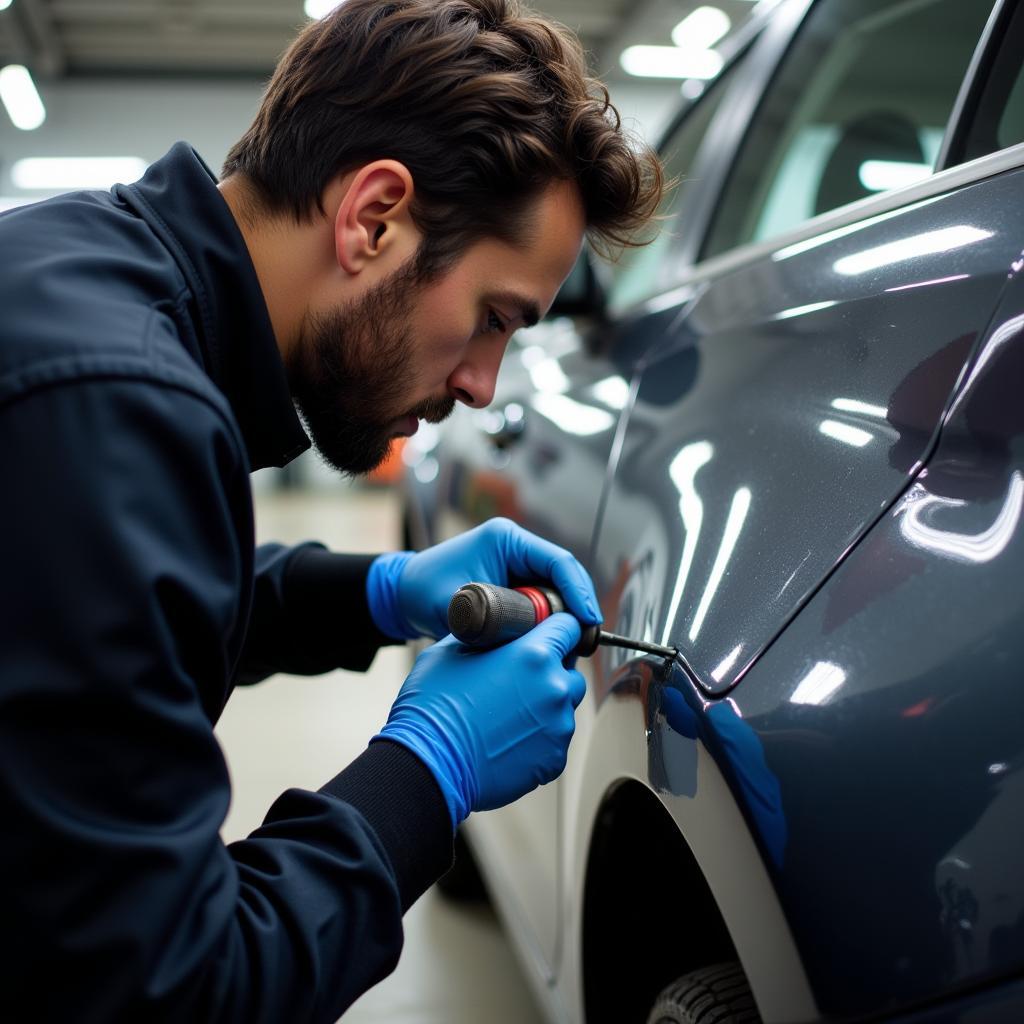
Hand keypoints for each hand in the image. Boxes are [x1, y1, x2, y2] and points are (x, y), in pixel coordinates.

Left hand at [366, 518, 601, 640]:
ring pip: (557, 590)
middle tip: (586, 640)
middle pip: (564, 576)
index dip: (578, 591)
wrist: (404, 594)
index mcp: (506, 539)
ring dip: (566, 615)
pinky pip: (543, 600)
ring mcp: (517, 565)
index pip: (557, 561)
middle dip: (577, 606)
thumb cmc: (422, 591)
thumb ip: (485, 619)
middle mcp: (516, 547)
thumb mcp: (453, 605)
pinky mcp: (515, 583)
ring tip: (574, 645)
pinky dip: (551, 620)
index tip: (588, 620)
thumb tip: (524, 638)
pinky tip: (556, 641)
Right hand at [374, 613, 585, 825]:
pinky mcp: (554, 759)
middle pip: (569, 670)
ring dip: (544, 706)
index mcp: (533, 654)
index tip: (549, 633)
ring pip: (563, 707)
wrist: (429, 765)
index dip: (557, 627)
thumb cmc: (434, 708)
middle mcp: (554, 688)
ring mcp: (558, 726)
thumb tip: (494, 630)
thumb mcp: (450, 652)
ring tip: (507, 715)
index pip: (568, 626)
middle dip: (550, 671)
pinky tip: (507, 738)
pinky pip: (554, 740)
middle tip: (517, 680)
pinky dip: (538, 737)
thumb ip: (484, 636)